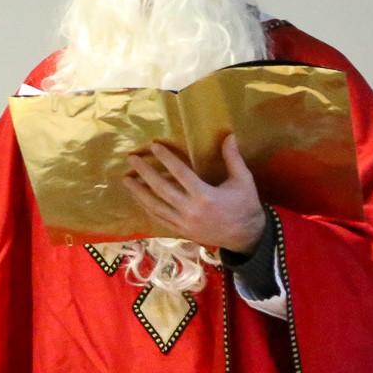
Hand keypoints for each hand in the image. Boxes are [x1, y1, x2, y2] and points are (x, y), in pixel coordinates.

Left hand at [124, 134, 264, 253]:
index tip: (153, 146)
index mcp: (205, 196)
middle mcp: (190, 211)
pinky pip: (159, 219)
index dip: (165, 158)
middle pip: (161, 189)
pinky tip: (139, 199)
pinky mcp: (181, 232)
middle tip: (132, 159)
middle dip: (144, 173)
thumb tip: (229, 135)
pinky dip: (147, 208)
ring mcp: (184, 223)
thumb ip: (233, 158)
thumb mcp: (243, 180)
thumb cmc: (245, 205)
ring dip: (139, 192)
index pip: (180, 173)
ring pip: (155, 207)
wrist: (246, 237)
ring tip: (127, 179)